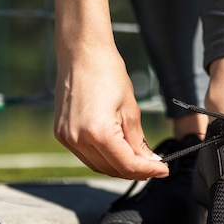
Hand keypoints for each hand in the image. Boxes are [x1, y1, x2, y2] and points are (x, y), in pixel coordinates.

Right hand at [53, 43, 168, 179]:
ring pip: (98, 166)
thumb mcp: (131, 110)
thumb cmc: (107, 72)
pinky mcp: (61, 133)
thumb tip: (149, 162)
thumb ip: (138, 141)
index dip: (147, 170)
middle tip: (153, 164)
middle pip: (112, 169)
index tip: (162, 170)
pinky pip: (85, 155)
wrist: (82, 52)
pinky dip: (103, 156)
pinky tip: (116, 148)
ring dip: (118, 165)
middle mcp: (77, 139)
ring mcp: (66, 137)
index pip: (127, 165)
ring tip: (137, 156)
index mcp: (98, 132)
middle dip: (134, 170)